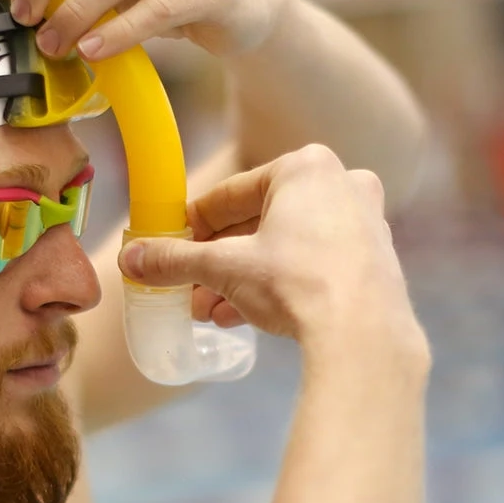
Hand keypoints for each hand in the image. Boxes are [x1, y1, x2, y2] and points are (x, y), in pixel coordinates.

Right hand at [118, 144, 424, 347]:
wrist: (363, 335)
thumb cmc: (294, 281)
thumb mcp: (223, 268)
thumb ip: (175, 260)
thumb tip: (129, 259)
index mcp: (304, 167)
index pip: (231, 194)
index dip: (193, 225)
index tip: (170, 247)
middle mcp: (340, 184)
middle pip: (257, 223)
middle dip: (218, 260)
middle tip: (188, 287)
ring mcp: (363, 221)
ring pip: (283, 247)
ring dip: (240, 278)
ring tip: (209, 310)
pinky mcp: (374, 259)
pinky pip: (310, 264)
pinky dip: (275, 285)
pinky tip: (241, 317)